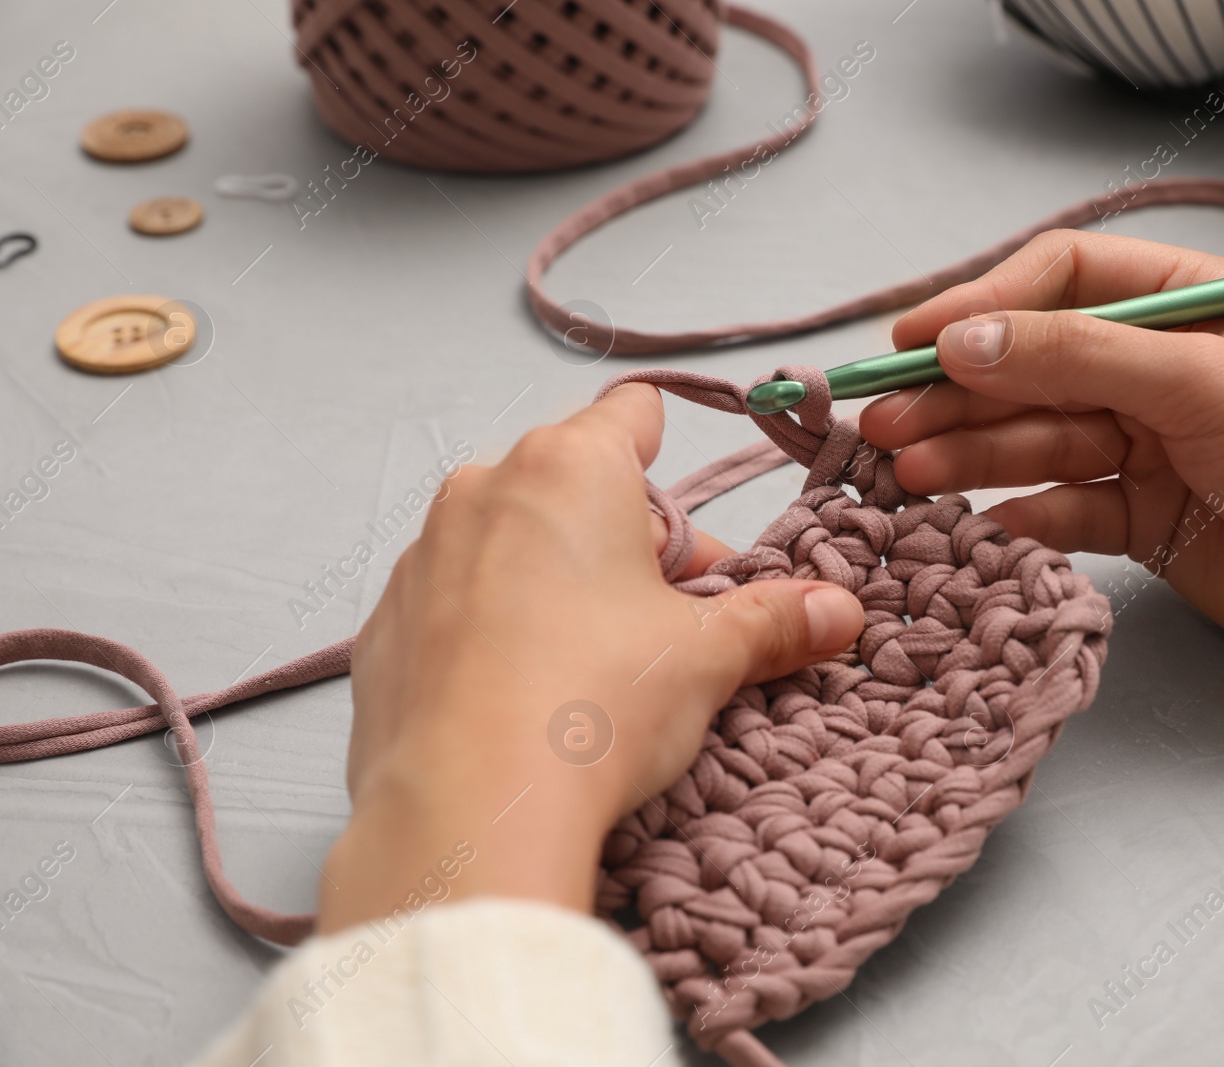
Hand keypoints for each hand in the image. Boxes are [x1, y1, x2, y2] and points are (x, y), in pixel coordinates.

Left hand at [318, 384, 864, 932]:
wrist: (466, 808)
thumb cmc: (592, 703)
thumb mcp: (705, 658)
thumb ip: (773, 622)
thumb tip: (838, 612)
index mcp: (570, 468)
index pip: (630, 412)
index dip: (668, 449)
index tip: (686, 515)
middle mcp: (485, 491)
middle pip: (577, 490)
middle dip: (631, 547)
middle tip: (675, 623)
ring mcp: (423, 558)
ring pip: (511, 545)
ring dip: (560, 584)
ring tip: (598, 668)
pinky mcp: (384, 628)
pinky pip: (456, 606)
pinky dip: (494, 631)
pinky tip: (526, 698)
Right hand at [859, 230, 1223, 698]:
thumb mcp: (1196, 383)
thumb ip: (1074, 357)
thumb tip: (958, 342)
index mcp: (1182, 304)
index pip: (1058, 278)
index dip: (981, 304)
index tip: (912, 341)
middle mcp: (1156, 368)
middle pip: (1030, 367)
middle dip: (955, 395)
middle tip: (880, 424)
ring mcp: (1145, 445)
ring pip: (1034, 440)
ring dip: (968, 455)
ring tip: (904, 474)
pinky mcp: (1141, 518)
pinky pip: (1060, 507)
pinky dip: (1020, 514)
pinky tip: (980, 525)